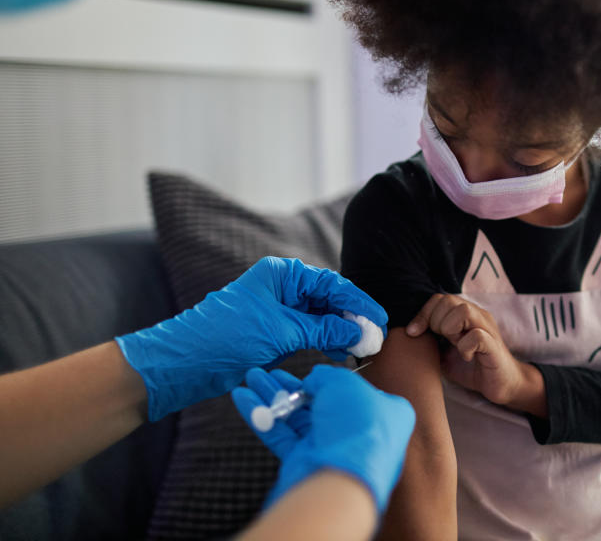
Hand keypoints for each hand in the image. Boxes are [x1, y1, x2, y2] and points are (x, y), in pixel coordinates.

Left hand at [116, 257, 387, 420]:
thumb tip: (359, 330)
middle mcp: (282, 287)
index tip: (379, 319)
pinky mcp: (274, 331)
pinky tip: (340, 353)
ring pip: (320, 317)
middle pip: (328, 299)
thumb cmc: (226, 338)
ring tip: (361, 349)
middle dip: (352, 318)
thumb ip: (323, 329)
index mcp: (282, 274)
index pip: (331, 284)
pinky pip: (308, 332)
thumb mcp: (281, 332)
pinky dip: (325, 341)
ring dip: (341, 332)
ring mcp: (278, 310)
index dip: (358, 303)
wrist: (185, 363)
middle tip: (375, 337)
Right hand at [231, 365, 414, 513]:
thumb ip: (327, 376)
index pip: (356, 390)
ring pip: (298, 418)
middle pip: (321, 403)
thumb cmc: (357, 426)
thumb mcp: (344, 384)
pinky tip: (244, 399)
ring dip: (273, 398)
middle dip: (291, 386)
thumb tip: (314, 379)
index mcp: (385, 411)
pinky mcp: (308, 462)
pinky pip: (282, 435)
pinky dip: (263, 417)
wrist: (341, 477)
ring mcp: (332, 448)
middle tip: (267, 372)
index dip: (332, 380)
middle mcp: (360, 431)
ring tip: (251, 379)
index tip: (310, 370)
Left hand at [406, 294, 524, 405]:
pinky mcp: (494, 346)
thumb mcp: (444, 353)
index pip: (439, 299)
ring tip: (453, 344)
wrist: (502, 385)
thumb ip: (431, 340)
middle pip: (449, 300)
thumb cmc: (472, 368)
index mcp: (465, 315)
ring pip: (464, 310)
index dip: (423, 314)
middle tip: (441, 340)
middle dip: (436, 321)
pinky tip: (466, 357)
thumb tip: (407, 334)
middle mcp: (477, 316)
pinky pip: (477, 335)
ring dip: (450, 328)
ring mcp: (487, 329)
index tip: (413, 333)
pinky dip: (465, 346)